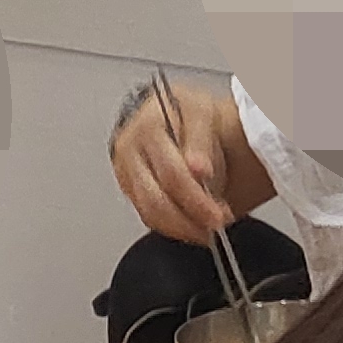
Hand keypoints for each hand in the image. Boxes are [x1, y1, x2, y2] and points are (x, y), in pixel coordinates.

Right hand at [112, 81, 250, 240]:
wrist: (178, 118)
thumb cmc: (189, 115)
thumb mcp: (202, 115)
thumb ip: (200, 143)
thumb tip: (199, 170)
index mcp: (146, 127)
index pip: (171, 173)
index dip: (195, 195)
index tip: (217, 210)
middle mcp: (129, 151)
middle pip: (156, 198)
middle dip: (190, 216)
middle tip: (216, 223)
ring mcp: (125, 173)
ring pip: (149, 213)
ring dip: (182, 227)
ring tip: (208, 228)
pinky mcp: (128, 190)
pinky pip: (148, 217)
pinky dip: (173, 226)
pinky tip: (193, 225)